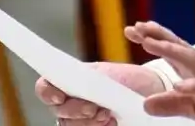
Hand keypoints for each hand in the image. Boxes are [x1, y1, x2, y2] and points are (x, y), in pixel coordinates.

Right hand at [34, 61, 164, 125]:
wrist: (148, 93)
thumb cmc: (127, 80)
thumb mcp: (108, 74)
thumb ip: (88, 79)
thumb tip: (77, 85)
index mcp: (70, 80)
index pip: (46, 86)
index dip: (47, 93)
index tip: (59, 98)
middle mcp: (70, 100)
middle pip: (58, 110)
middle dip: (76, 110)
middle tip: (94, 109)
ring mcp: (78, 117)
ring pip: (69, 125)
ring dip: (88, 122)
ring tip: (108, 115)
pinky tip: (111, 123)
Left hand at [129, 21, 194, 125]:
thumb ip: (173, 103)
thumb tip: (146, 103)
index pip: (174, 51)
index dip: (155, 39)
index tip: (133, 30)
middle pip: (181, 48)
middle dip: (160, 37)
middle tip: (138, 27)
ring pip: (194, 61)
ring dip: (172, 51)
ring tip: (151, 44)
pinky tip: (180, 85)